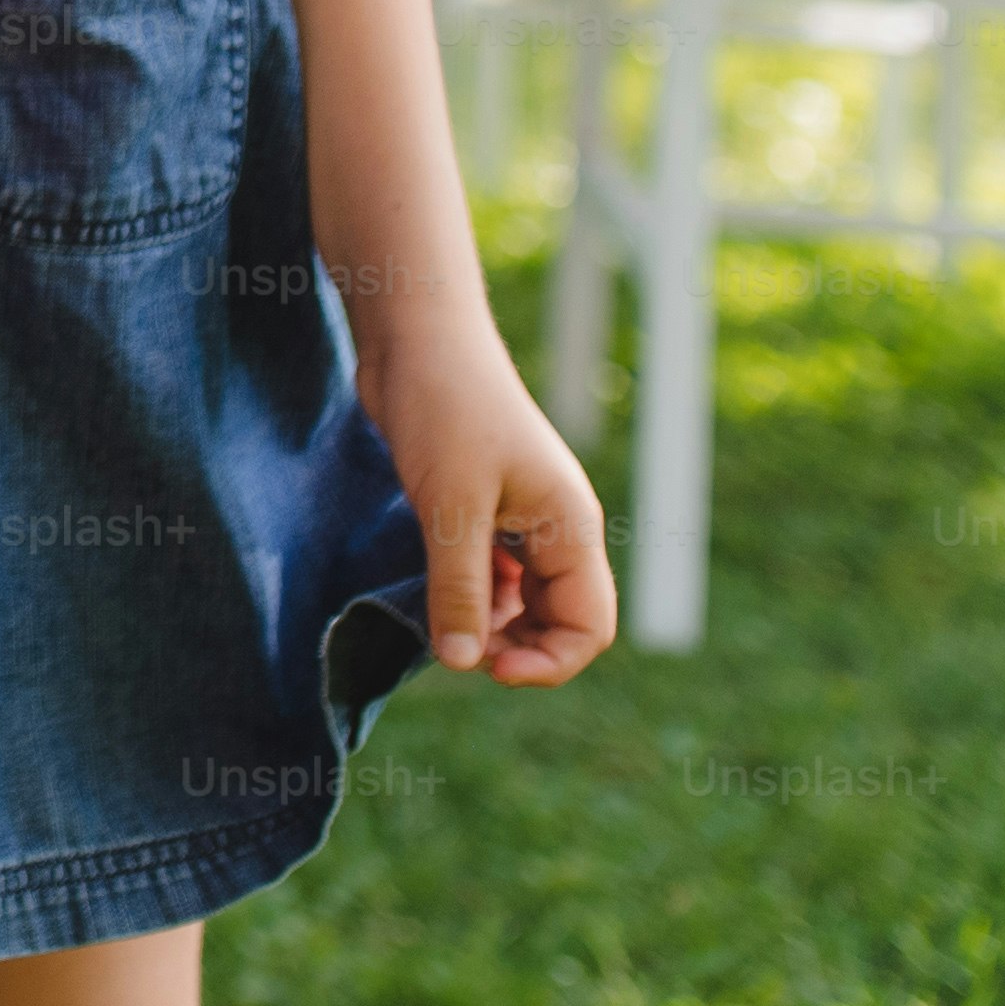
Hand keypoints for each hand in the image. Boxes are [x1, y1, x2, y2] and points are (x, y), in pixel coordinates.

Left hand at [356, 325, 614, 686]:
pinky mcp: (480, 505)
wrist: (415, 339)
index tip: (488, 667)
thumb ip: (459, 587)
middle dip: (516, 645)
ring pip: (520, 598)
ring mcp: (519, 516)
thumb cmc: (444, 409)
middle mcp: (556, 527)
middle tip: (455, 648)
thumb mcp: (451, 507)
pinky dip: (468, 589)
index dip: (548, 661)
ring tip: (440, 617)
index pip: (590, 625)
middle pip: (558, 618)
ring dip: (487, 620)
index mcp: (571, 527)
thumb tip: (462, 663)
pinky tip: (434, 588)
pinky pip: (489, 570)